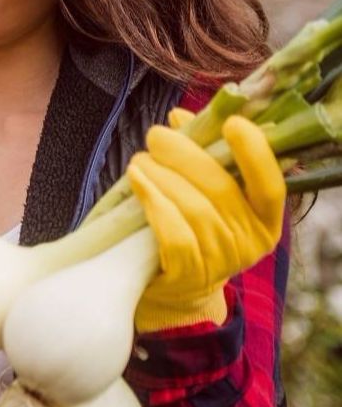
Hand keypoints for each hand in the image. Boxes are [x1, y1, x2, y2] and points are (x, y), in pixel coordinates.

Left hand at [128, 112, 284, 331]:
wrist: (174, 290)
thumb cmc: (191, 231)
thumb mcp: (204, 195)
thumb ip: (200, 155)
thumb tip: (180, 117)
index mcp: (264, 218)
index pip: (270, 184)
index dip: (254, 153)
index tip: (233, 123)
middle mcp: (250, 241)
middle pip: (220, 188)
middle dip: (184, 154)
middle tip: (156, 137)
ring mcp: (221, 261)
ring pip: (192, 208)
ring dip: (160, 175)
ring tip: (139, 160)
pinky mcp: (190, 274)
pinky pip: (173, 232)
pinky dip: (153, 202)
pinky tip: (136, 182)